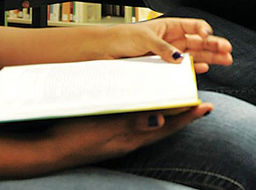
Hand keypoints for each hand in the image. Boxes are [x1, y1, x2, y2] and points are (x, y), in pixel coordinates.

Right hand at [39, 103, 212, 171]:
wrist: (49, 152)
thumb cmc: (74, 137)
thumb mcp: (105, 126)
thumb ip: (132, 122)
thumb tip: (162, 119)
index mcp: (132, 138)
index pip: (168, 127)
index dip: (187, 116)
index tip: (206, 106)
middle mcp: (130, 141)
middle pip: (164, 128)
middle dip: (182, 115)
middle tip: (200, 104)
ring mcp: (120, 141)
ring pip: (151, 127)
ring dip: (167, 114)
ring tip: (180, 104)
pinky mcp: (109, 137)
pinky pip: (136, 127)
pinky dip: (147, 115)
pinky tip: (146, 109)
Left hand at [104, 19, 232, 72]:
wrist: (104, 52)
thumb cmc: (121, 38)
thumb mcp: (144, 39)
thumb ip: (162, 48)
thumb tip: (179, 57)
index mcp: (169, 27)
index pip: (193, 26)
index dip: (203, 31)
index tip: (209, 36)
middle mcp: (172, 40)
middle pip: (199, 41)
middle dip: (215, 45)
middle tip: (228, 51)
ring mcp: (170, 54)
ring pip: (196, 54)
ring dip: (211, 57)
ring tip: (226, 60)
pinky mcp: (164, 67)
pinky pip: (184, 67)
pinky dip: (195, 67)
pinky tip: (205, 68)